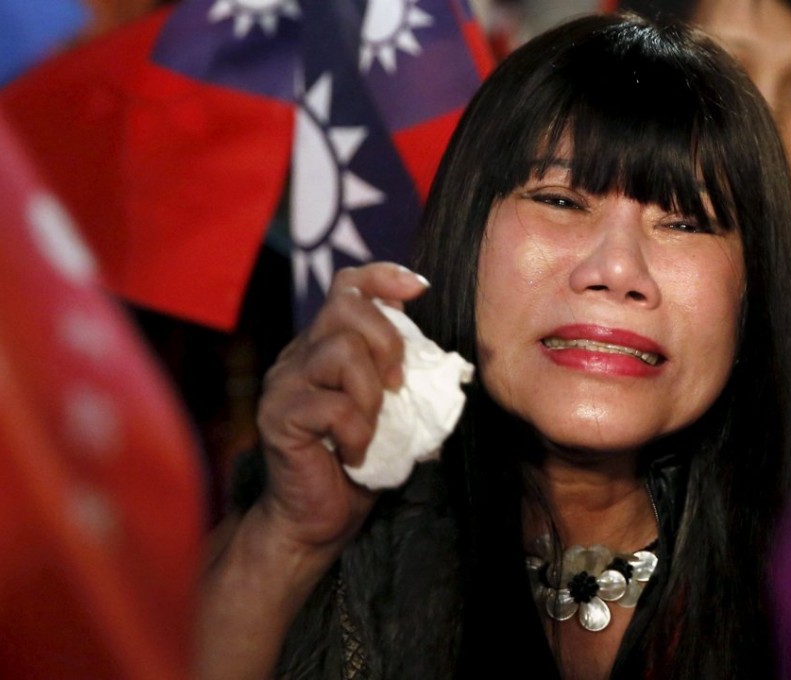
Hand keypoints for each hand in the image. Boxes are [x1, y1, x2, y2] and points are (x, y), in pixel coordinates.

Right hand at [253, 262, 429, 556]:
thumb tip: (444, 362)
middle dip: (387, 342)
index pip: (347, 287)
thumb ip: (403, 380)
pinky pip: (332, 406)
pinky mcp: (278, 418)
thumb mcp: (392, 413)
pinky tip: (357, 454)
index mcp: (324, 347)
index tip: (417, 290)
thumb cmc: (358, 467)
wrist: (317, 521)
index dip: (382, 277)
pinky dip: (358, 432)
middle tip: (396, 387)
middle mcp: (299, 356)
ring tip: (373, 426)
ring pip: (340, 352)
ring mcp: (284, 384)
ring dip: (372, 393)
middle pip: (346, 308)